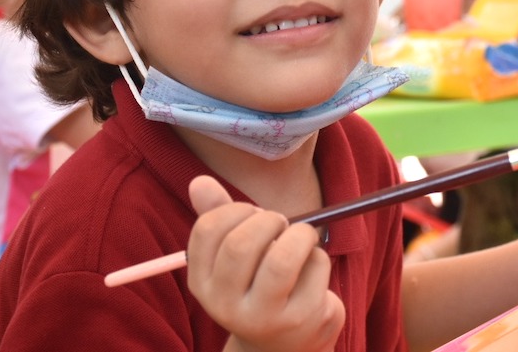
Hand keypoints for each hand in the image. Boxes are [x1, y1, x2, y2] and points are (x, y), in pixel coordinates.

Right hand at [187, 176, 344, 351]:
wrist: (285, 344)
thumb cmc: (260, 285)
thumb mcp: (235, 254)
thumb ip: (218, 216)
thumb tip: (199, 182)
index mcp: (201, 282)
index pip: (208, 230)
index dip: (237, 209)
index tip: (253, 214)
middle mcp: (223, 305)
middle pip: (242, 244)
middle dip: (269, 220)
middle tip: (281, 224)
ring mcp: (262, 317)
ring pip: (281, 258)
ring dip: (299, 234)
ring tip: (302, 237)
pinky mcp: (299, 320)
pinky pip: (314, 268)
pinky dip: (318, 256)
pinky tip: (313, 268)